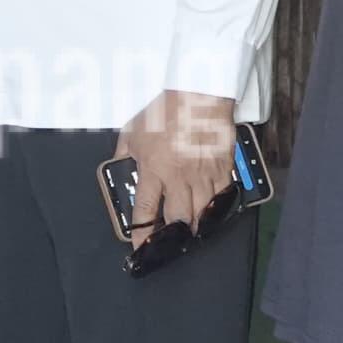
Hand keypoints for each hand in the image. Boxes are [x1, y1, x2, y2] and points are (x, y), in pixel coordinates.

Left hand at [116, 88, 239, 232]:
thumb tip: (119, 167)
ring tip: (190, 229)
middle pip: (178, 219)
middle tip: (171, 240)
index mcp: (154, 169)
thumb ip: (125, 154)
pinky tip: (211, 212)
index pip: (145, 211)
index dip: (142, 234)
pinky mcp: (223, 169)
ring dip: (195, 225)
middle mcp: (179, 177)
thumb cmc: (165, 110)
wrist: (197, 95)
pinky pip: (222, 198)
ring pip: (202, 214)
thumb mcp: (133, 131)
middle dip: (174, 235)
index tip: (140, 247)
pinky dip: (216, 208)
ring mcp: (204, 175)